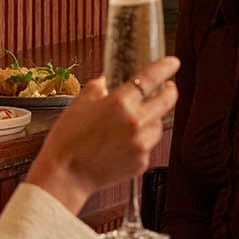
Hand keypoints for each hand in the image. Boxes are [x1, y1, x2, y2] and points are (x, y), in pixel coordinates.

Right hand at [23, 57, 178, 212]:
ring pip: (158, 125)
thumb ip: (95, 90)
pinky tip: (123, 143)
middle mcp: (135, 122)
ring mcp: (141, 144)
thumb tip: (103, 82)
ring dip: (152, 119)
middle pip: (166, 101)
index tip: (173, 63)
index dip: (165, 68)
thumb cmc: (67, 141)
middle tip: (168, 87)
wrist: (65, 176)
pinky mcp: (142, 162)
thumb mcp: (77, 106)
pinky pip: (148, 146)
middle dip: (170, 91)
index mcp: (120, 103)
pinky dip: (140, 142)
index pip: (151, 79)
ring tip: (135, 121)